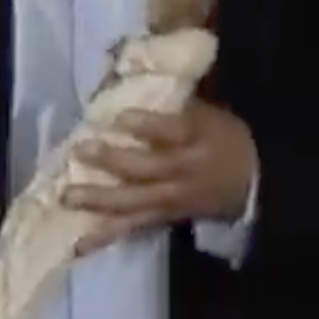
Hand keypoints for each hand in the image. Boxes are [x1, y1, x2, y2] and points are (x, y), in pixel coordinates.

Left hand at [64, 99, 257, 253]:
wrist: (250, 183)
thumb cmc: (223, 138)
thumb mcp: (208, 113)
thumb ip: (172, 102)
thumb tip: (124, 75)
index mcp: (199, 138)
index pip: (174, 131)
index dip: (147, 126)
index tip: (118, 117)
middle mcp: (185, 173)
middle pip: (148, 169)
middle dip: (113, 161)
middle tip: (80, 150)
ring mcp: (172, 200)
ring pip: (135, 204)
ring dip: (100, 201)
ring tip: (67, 197)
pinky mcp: (164, 219)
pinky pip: (133, 228)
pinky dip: (105, 236)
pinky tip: (78, 244)